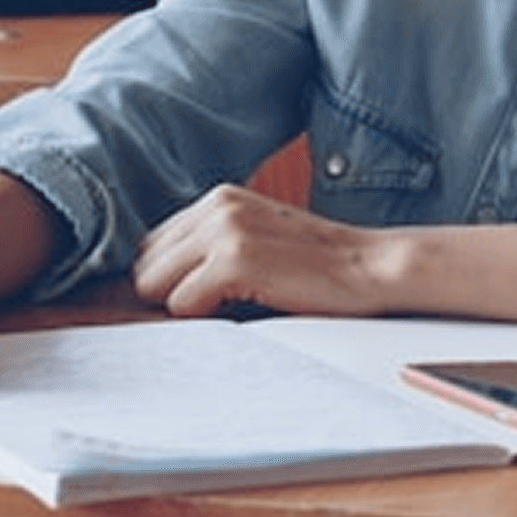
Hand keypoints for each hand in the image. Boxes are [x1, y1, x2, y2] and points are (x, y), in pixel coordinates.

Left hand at [131, 184, 393, 316]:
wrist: (371, 268)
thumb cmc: (317, 266)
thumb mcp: (257, 239)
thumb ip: (211, 248)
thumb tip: (154, 283)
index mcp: (218, 199)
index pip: (152, 245)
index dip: (167, 278)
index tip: (194, 297)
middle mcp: (215, 206)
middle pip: (144, 264)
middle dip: (168, 293)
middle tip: (214, 307)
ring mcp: (224, 230)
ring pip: (154, 284)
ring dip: (185, 306)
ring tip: (233, 305)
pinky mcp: (235, 259)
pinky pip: (181, 304)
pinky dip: (205, 318)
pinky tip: (245, 308)